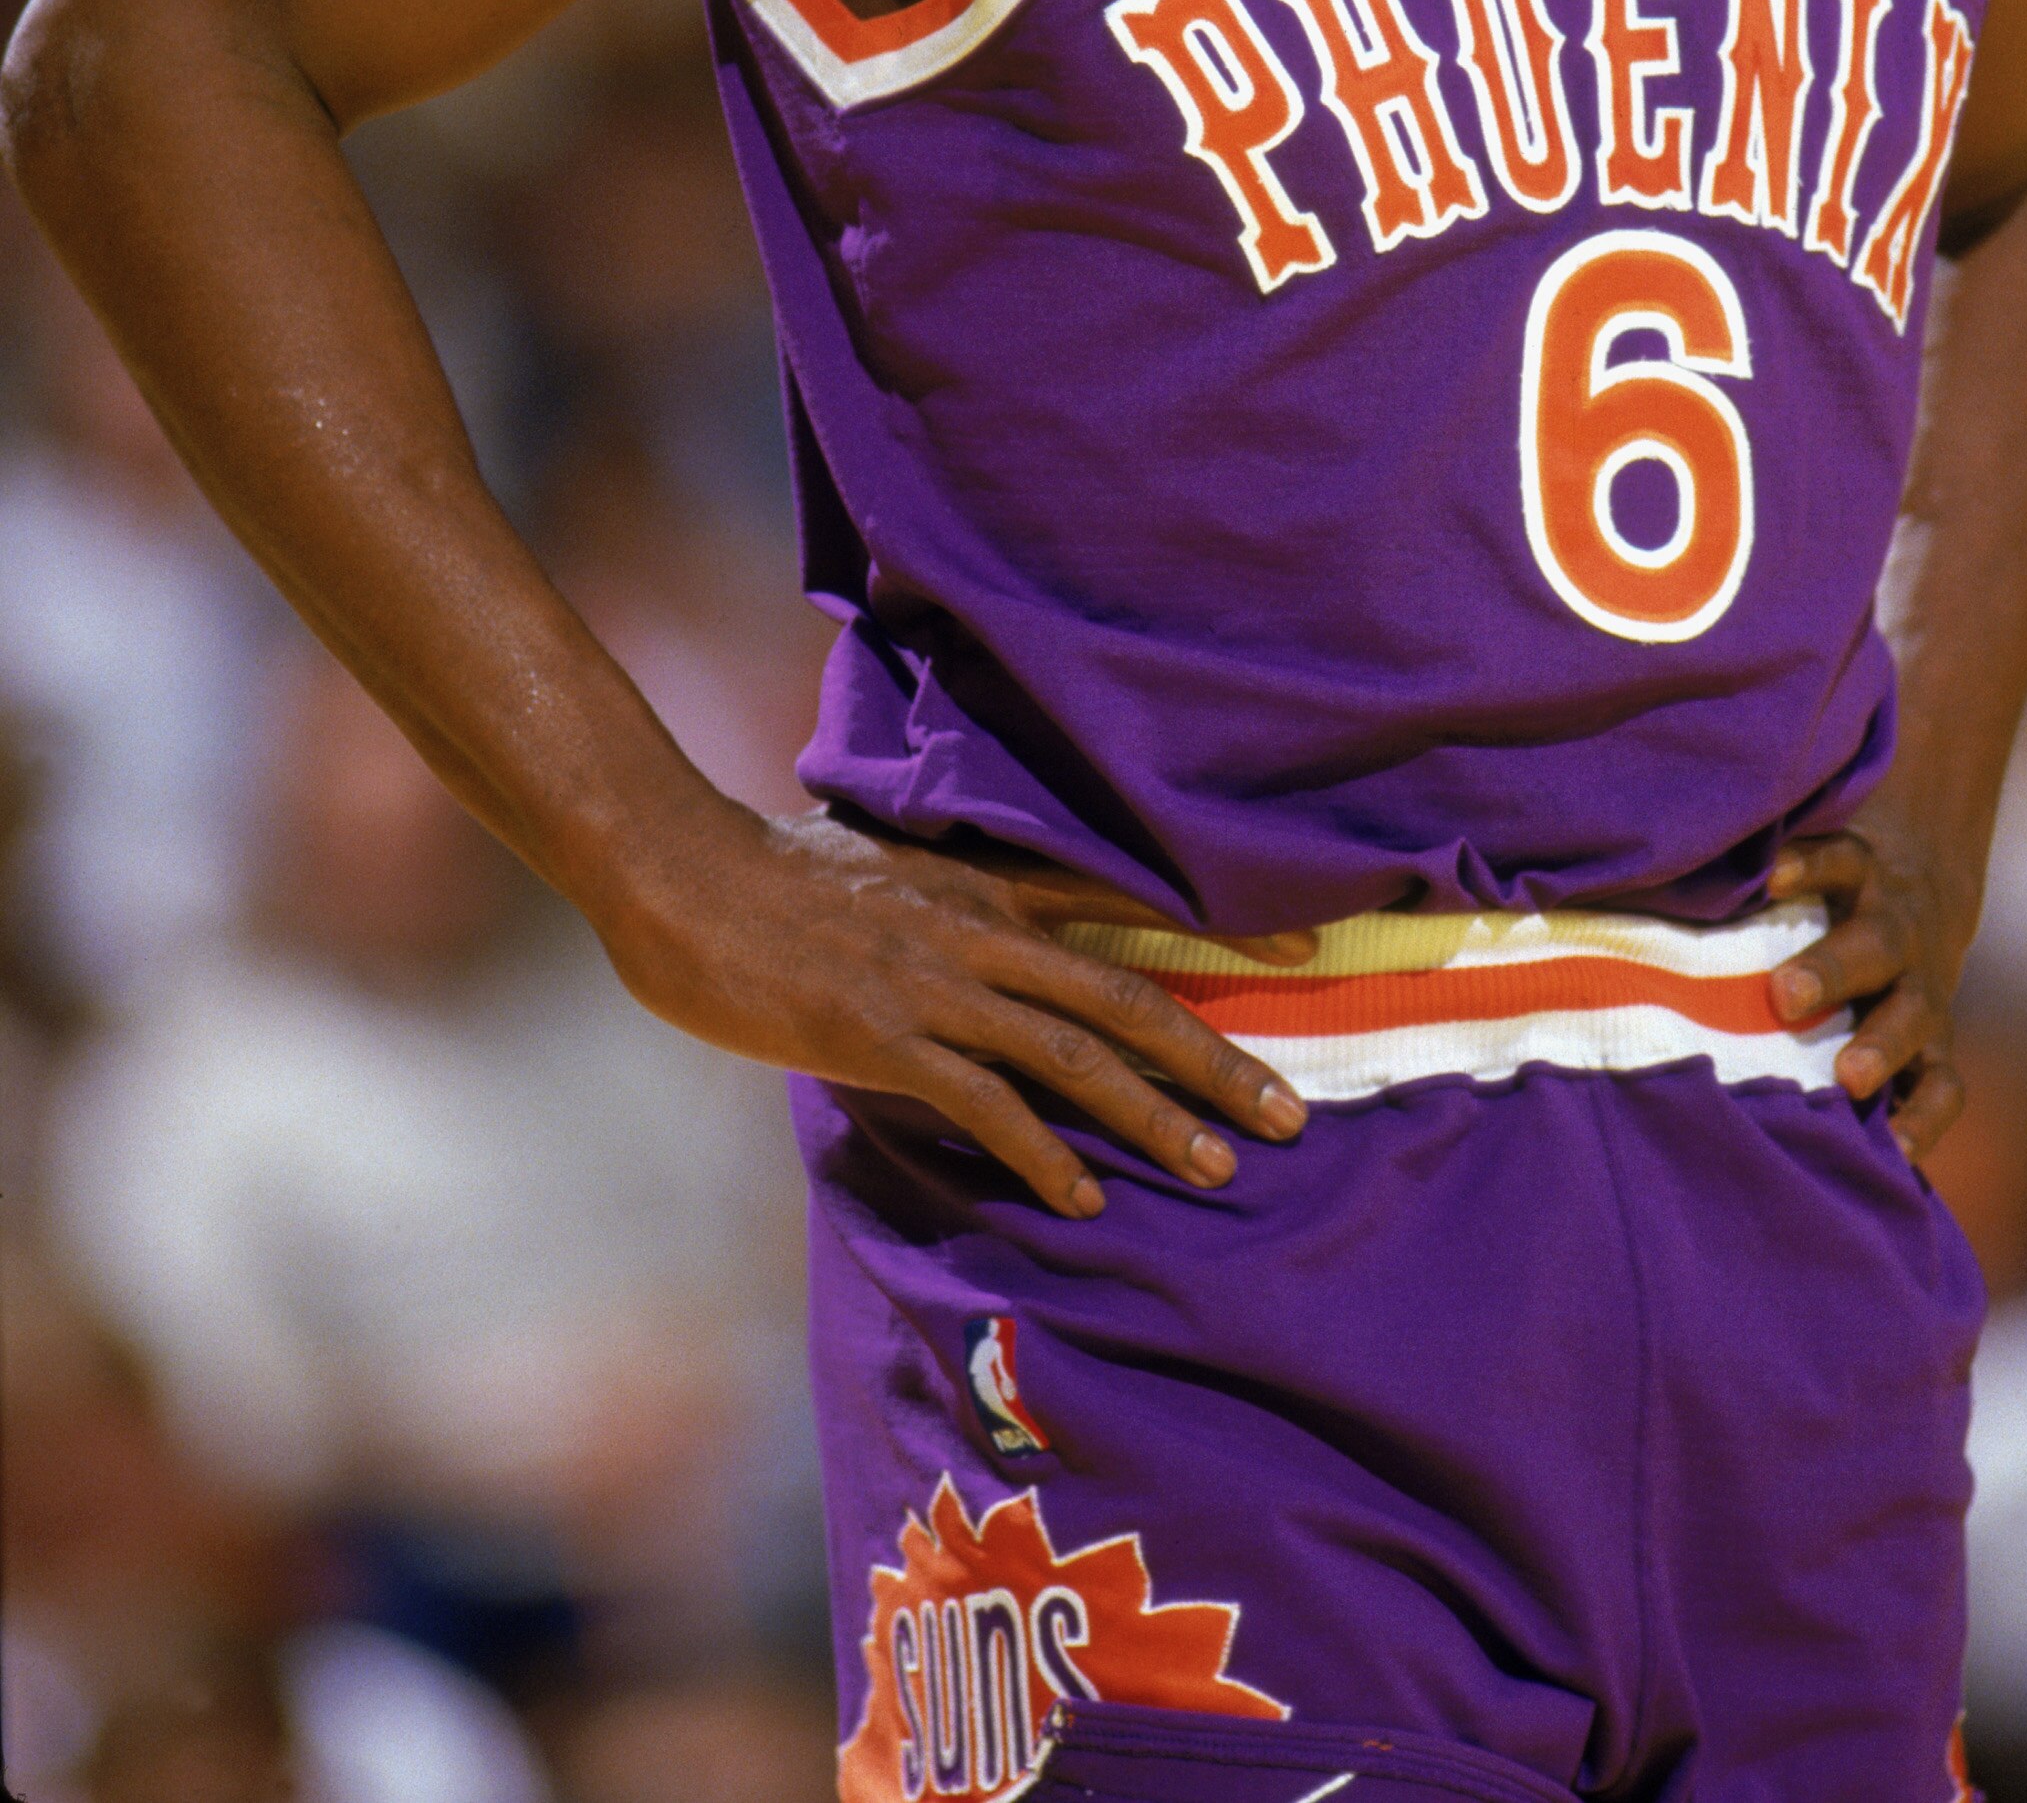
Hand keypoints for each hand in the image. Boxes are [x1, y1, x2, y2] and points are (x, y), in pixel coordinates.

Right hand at [594, 794, 1313, 1218]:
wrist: (684, 875)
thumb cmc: (772, 875)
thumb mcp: (884, 867)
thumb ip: (949, 904)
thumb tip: (991, 942)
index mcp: (986, 884)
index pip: (1129, 904)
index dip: (1222, 933)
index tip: (1305, 959)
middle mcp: (980, 929)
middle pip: (1127, 993)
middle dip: (1214, 1056)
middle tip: (1287, 1113)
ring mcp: (935, 984)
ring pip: (1075, 1052)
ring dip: (1153, 1113)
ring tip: (1215, 1166)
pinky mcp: (883, 1036)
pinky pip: (985, 1102)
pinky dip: (1042, 1152)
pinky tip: (1082, 1197)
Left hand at [1763, 811, 1978, 1162]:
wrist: (1924, 894)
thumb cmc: (1827, 888)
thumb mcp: (1805, 865)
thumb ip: (1747, 883)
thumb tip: (1640, 894)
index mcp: (1858, 875)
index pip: (1836, 858)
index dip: (1807, 864)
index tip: (1771, 875)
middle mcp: (1895, 931)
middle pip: (1872, 943)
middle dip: (1830, 970)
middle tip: (1785, 995)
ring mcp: (1922, 990)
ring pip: (1914, 1014)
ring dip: (1882, 1046)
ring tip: (1850, 1079)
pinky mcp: (1936, 1044)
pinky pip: (1943, 1083)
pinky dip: (1924, 1117)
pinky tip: (1895, 1149)